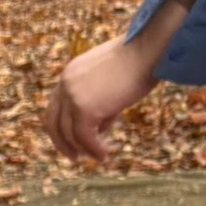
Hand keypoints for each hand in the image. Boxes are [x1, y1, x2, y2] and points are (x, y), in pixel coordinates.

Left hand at [45, 36, 159, 160]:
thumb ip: (100, 102)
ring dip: (84, 149)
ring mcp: (73, 97)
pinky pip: (85, 137)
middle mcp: (66, 85)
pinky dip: (95, 149)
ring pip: (70, 133)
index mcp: (70, 75)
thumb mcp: (110, 81)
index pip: (56, 107)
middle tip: (76, 157)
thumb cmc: (140, 60)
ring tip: (99, 157)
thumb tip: (99, 128)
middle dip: (64, 143)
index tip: (71, 140)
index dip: (61, 127)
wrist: (150, 48)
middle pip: (54, 123)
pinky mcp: (85, 109)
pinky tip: (105, 155)